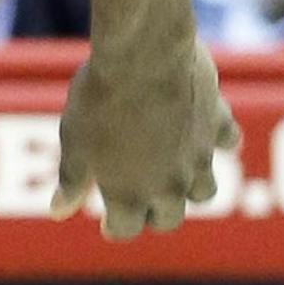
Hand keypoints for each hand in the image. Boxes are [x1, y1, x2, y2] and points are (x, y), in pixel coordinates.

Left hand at [52, 36, 237, 241]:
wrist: (142, 55)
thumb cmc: (99, 100)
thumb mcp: (74, 142)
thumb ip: (71, 181)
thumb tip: (57, 212)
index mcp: (129, 194)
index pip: (125, 229)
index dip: (114, 227)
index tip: (108, 222)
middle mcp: (170, 184)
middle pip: (168, 218)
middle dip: (154, 215)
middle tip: (140, 202)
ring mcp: (199, 156)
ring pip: (204, 190)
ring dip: (190, 189)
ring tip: (174, 176)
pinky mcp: (218, 124)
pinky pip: (226, 141)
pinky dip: (218, 141)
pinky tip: (208, 135)